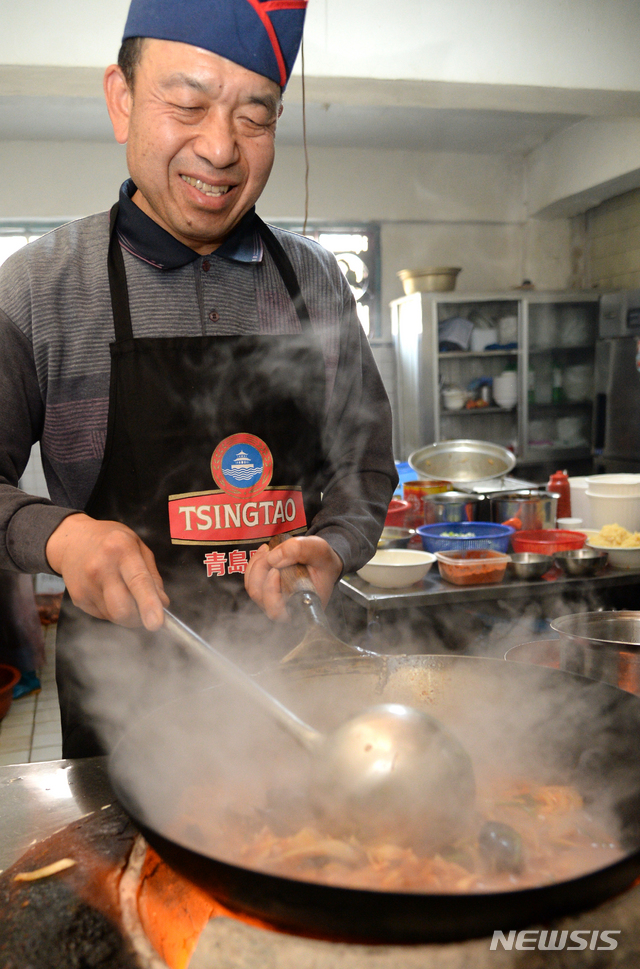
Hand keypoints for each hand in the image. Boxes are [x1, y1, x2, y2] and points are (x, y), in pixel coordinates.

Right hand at [45, 513, 168, 629]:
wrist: (73, 540)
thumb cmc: (111, 542)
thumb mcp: (138, 546)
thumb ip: (152, 575)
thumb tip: (162, 603)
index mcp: (121, 549)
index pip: (138, 581)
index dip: (148, 604)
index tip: (156, 623)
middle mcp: (100, 567)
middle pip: (123, 609)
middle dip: (139, 617)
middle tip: (146, 612)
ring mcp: (86, 585)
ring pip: (114, 616)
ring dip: (126, 614)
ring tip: (124, 594)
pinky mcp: (78, 598)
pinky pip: (103, 616)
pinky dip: (112, 611)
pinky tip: (108, 592)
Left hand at [244, 535, 342, 621]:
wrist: (321, 561)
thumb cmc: (322, 562)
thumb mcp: (319, 550)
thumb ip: (301, 549)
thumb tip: (273, 557)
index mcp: (300, 605)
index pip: (277, 611)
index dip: (271, 591)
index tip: (276, 571)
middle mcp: (284, 608)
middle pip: (260, 596)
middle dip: (261, 569)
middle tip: (273, 553)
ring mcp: (273, 601)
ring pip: (253, 587)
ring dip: (257, 564)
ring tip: (270, 550)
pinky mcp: (265, 592)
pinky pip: (251, 580)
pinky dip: (255, 563)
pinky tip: (266, 552)